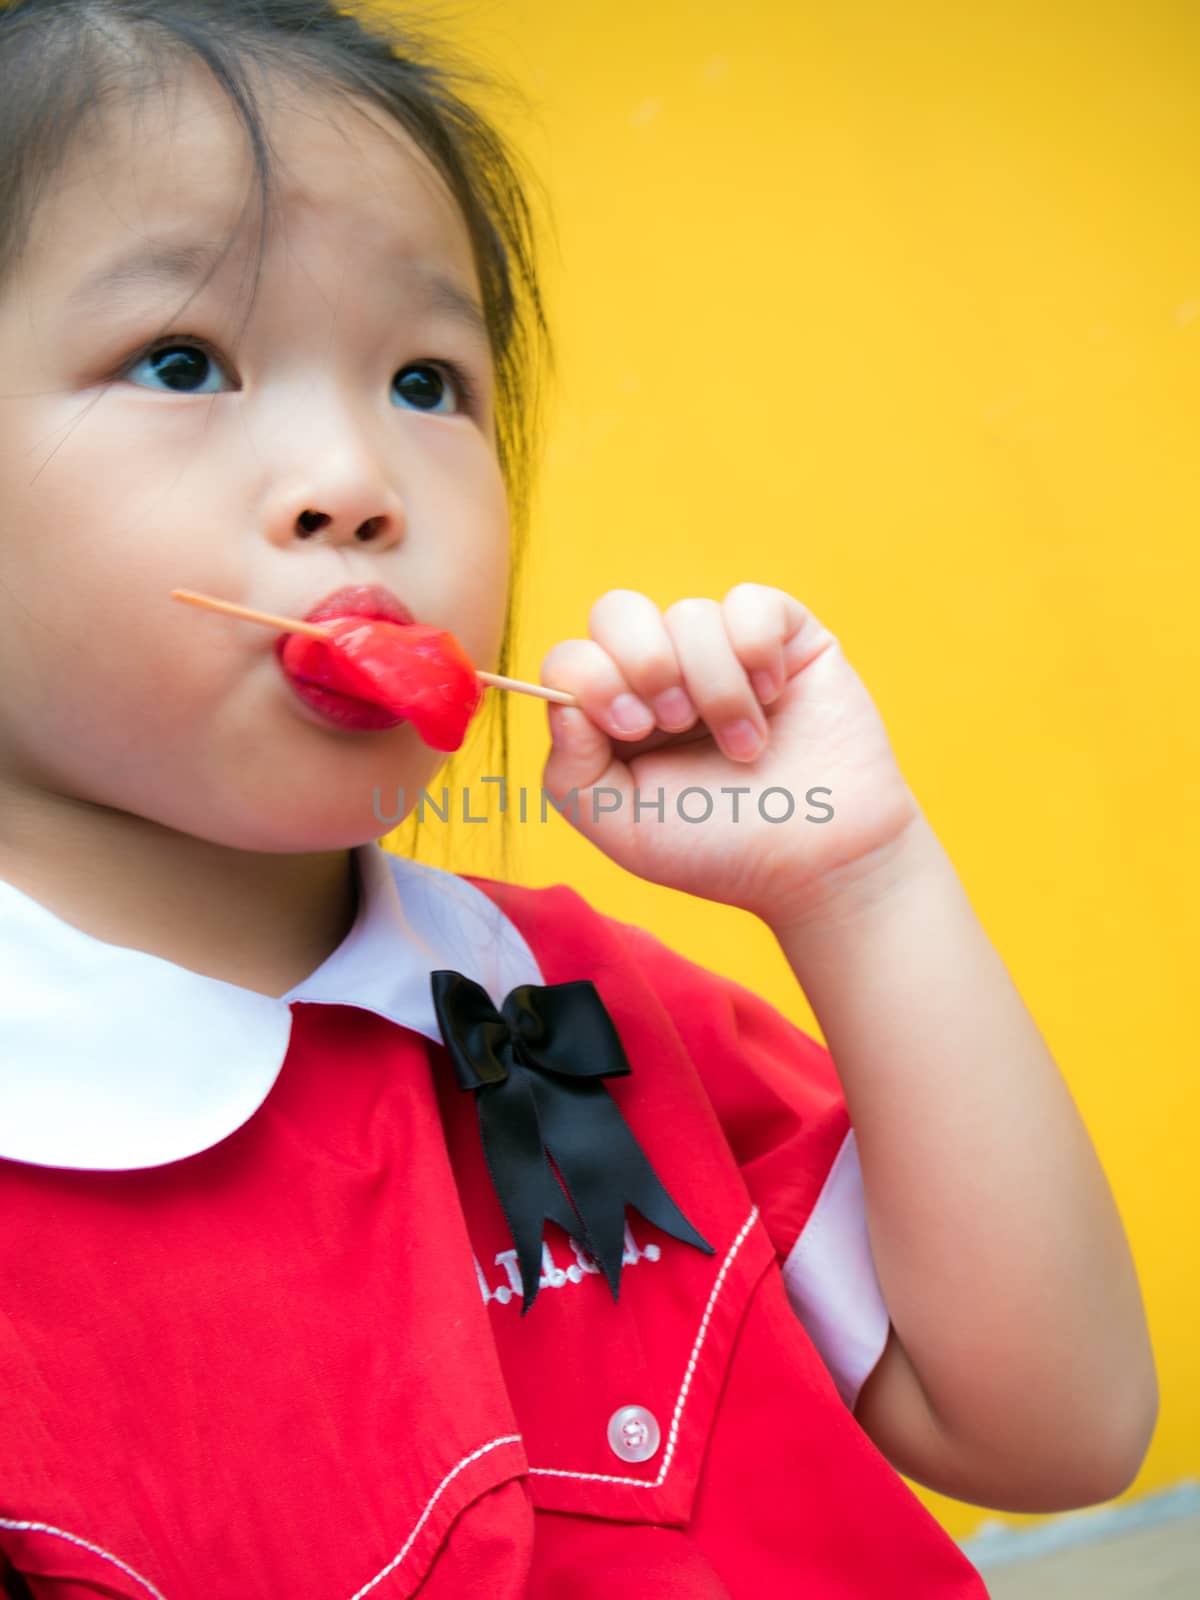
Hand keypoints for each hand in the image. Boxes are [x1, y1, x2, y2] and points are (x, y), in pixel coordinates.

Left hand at [539, 584, 922, 928]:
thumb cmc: (719, 849)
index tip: (633, 730)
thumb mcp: (623, 826)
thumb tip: (563, 702)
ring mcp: (722, 651)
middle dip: (645, 664)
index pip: (572, 658)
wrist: (818, 865)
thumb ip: (570, 772)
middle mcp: (664, 673)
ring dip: (715, 688)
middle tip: (677, 723)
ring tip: (745, 746)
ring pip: (691, 615)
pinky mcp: (785, 638)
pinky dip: (756, 650)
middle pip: (617, 611)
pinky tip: (773, 696)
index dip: (593, 679)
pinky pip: (751, 602)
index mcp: (616, 712)